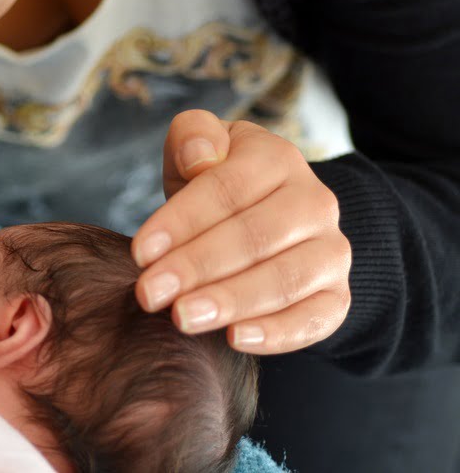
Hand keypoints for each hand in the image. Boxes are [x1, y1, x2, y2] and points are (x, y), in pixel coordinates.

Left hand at [132, 110, 351, 353]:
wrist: (264, 218)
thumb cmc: (215, 184)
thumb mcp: (199, 148)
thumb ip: (192, 135)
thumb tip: (199, 158)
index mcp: (277, 158)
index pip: (227, 189)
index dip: (181, 221)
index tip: (140, 253)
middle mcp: (314, 202)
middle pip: (255, 236)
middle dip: (197, 267)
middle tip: (149, 293)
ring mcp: (331, 251)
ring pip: (285, 279)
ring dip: (230, 301)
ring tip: (183, 318)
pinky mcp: (335, 295)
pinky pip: (315, 319)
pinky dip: (278, 333)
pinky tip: (235, 339)